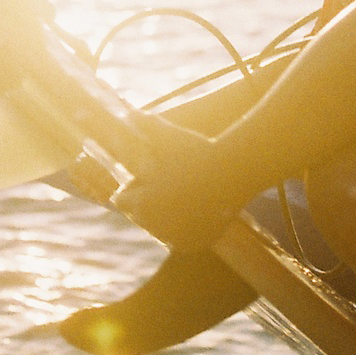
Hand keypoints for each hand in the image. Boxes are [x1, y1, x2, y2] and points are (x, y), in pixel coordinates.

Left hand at [110, 113, 248, 251]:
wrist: (234, 171)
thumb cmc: (196, 151)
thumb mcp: (167, 135)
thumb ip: (142, 123)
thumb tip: (127, 110)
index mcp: (140, 203)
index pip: (122, 200)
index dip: (134, 187)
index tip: (146, 177)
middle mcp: (155, 225)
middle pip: (140, 215)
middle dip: (147, 202)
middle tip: (167, 184)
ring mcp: (176, 237)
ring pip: (160, 227)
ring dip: (165, 215)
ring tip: (182, 194)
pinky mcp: (196, 244)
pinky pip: (182, 237)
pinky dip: (185, 227)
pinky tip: (194, 208)